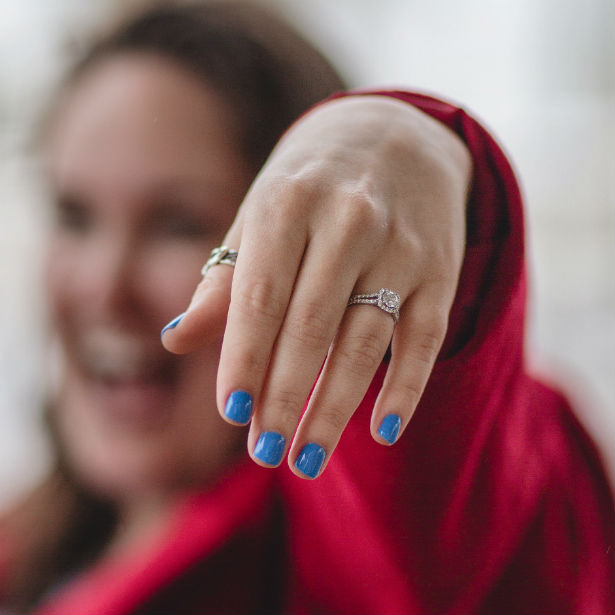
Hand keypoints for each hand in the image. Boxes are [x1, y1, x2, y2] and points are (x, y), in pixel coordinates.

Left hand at [162, 95, 470, 477]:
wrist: (396, 134)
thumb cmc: (310, 187)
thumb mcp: (259, 215)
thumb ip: (223, 280)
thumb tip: (174, 340)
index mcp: (286, 204)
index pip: (259, 297)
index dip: (243, 359)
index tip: (232, 413)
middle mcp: (347, 221)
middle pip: (311, 326)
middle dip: (285, 396)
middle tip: (266, 451)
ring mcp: (399, 245)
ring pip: (365, 339)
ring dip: (335, 407)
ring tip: (307, 459)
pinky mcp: (439, 269)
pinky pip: (425, 337)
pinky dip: (406, 387)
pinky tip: (383, 431)